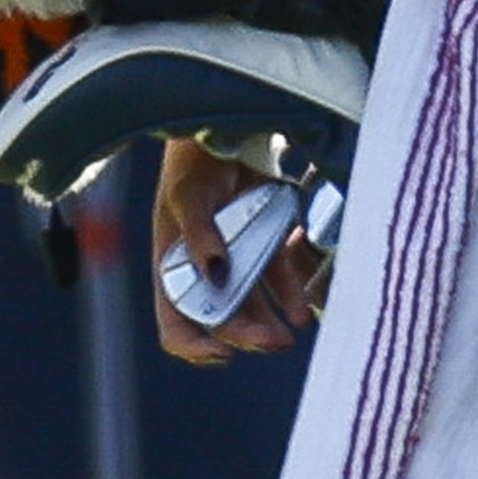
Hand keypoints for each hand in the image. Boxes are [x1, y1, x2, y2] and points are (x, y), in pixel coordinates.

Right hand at [151, 138, 323, 362]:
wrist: (227, 125)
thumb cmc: (193, 161)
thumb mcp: (189, 195)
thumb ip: (199, 233)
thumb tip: (214, 271)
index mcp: (173, 265)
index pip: (175, 321)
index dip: (194, 345)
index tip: (222, 353)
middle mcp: (203, 268)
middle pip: (222, 317)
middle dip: (247, 335)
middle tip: (276, 343)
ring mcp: (235, 257)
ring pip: (254, 303)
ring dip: (271, 323)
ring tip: (292, 334)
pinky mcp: (263, 241)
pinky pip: (279, 276)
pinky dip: (292, 293)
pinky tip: (304, 307)